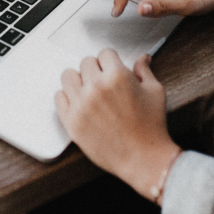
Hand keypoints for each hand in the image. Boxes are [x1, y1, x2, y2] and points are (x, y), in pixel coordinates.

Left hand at [55, 50, 180, 200]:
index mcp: (117, 76)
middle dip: (96, 70)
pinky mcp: (71, 121)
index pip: (104, 53)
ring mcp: (81, 104)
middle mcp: (96, 87)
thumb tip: (142, 58)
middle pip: (86, 62)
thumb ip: (144, 71)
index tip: (112, 69)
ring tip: (88, 90)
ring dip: (78, 80)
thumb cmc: (152, 127)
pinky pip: (59, 97)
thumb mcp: (155, 92)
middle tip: (103, 82)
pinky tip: (79, 103)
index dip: (111, 61)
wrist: (143, 159)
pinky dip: (67, 97)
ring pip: (68, 76)